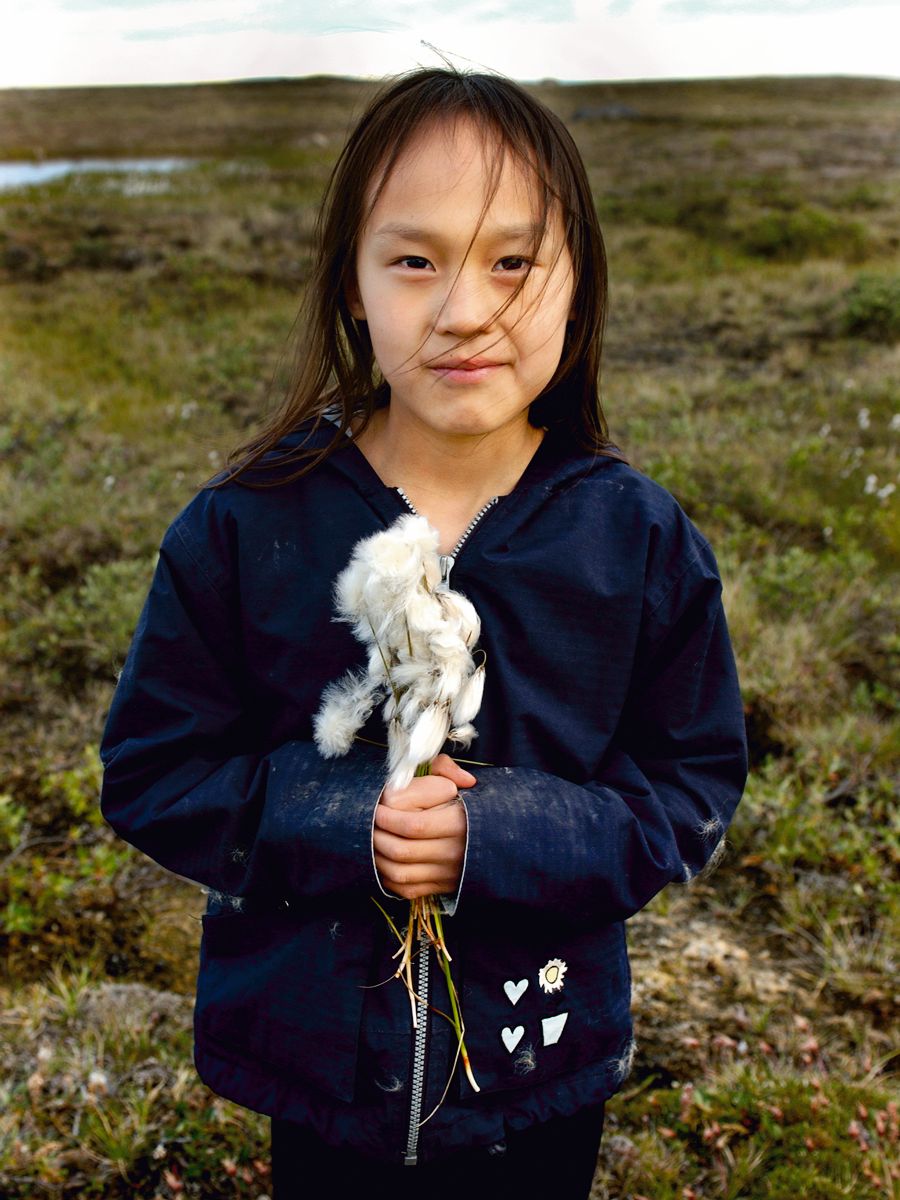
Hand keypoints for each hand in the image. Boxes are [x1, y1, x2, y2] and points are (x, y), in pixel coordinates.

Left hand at [373, 754, 475, 899]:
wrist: (492, 839)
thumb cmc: (465, 805)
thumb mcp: (456, 781)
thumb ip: (443, 769)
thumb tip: (440, 773)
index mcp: (457, 823)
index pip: (414, 825)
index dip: (388, 817)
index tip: (377, 807)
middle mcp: (453, 852)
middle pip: (402, 850)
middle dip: (377, 836)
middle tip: (368, 823)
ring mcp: (446, 873)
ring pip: (400, 872)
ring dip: (378, 857)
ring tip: (371, 840)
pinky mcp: (441, 887)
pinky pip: (406, 888)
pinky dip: (388, 877)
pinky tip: (383, 859)